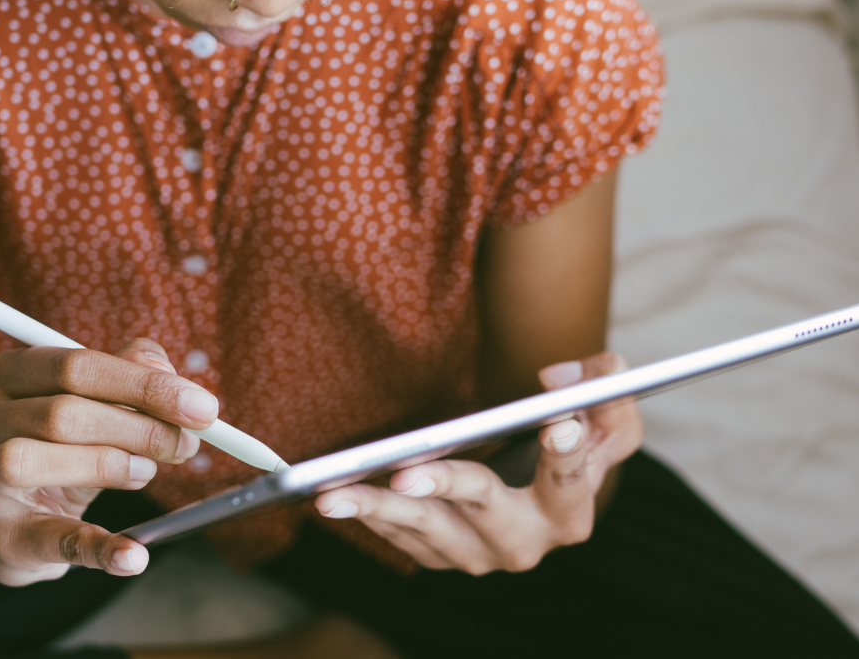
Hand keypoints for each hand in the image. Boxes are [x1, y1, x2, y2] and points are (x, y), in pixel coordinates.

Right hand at [0, 338, 215, 584]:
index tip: (202, 406)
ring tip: (147, 474)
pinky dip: (99, 547)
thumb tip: (168, 372)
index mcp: (6, 375)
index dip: (145, 384)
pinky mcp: (1, 539)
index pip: (77, 366)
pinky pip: (50, 540)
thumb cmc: (51, 449)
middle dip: (138, 426)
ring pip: (30, 459)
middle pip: (61, 412)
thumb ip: (127, 377)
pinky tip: (134, 554)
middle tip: (186, 444)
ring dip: (107, 464)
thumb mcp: (85, 405)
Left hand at [315, 352, 642, 574]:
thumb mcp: (603, 409)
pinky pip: (401, 537)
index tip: (556, 422)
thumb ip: (605, 385)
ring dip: (379, 508)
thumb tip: (556, 382)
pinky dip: (369, 514)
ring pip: (429, 530)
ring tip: (334, 492)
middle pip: (485, 511)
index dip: (568, 453)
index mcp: (572, 509)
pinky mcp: (442, 557)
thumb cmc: (566, 436)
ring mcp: (481, 556)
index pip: (572, 480)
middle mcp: (528, 542)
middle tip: (405, 471)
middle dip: (444, 487)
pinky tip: (335, 494)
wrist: (533, 482)